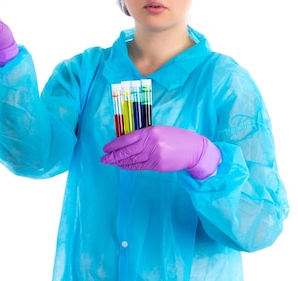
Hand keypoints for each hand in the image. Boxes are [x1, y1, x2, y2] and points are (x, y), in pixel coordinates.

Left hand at [100, 125, 220, 178]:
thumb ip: (144, 135)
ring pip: (132, 160)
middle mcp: (150, 143)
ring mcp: (154, 155)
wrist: (193, 149)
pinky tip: (123, 166)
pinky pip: (140, 167)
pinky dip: (130, 167)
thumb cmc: (176, 137)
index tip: (105, 148)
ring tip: (111, 163)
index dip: (114, 144)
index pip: (126, 138)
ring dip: (120, 162)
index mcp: (149, 131)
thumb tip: (126, 142)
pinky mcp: (158, 165)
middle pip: (127, 151)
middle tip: (103, 159)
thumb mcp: (159, 131)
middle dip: (113, 156)